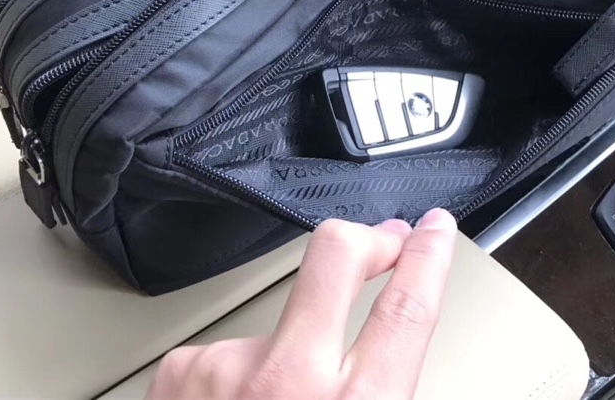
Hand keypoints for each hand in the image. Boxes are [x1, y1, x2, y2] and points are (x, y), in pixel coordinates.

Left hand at [148, 208, 457, 399]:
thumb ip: (380, 395)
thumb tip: (393, 365)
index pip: (406, 307)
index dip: (427, 258)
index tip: (432, 231)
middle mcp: (289, 377)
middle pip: (335, 255)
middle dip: (366, 239)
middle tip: (380, 243)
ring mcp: (228, 367)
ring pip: (278, 317)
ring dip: (289, 346)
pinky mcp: (182, 371)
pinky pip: (228, 353)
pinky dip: (238, 376)